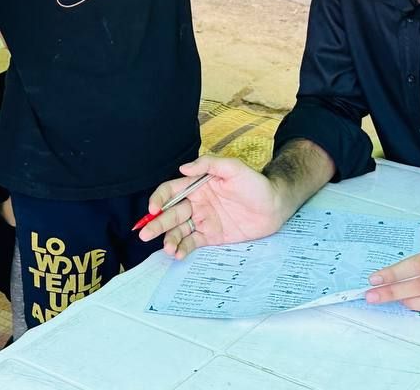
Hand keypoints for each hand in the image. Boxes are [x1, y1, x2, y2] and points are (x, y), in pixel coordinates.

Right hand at [138, 156, 289, 257]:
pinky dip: (182, 248)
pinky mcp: (212, 236)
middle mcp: (196, 203)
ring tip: (167, 249)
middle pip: (170, 213)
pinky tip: (177, 254)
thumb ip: (209, 164)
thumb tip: (183, 168)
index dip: (159, 199)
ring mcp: (203, 221)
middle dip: (156, 224)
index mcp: (198, 185)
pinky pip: (192, 243)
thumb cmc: (255, 183)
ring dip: (169, 239)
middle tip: (144, 234)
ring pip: (179, 230)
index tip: (153, 209)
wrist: (275, 206)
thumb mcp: (233, 168)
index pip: (171, 191)